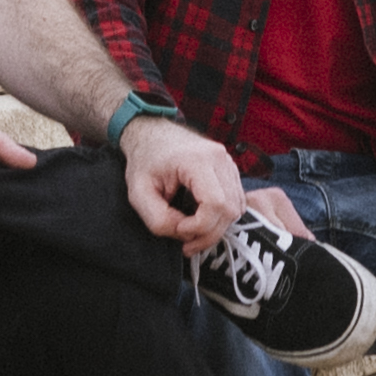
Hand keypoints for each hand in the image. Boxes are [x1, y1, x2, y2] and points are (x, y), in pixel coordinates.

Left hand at [118, 117, 259, 257]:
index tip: (178, 230)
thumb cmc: (144, 161)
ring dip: (215, 227)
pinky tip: (201, 218)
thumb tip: (183, 233)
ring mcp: (228, 162)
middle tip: (185, 241)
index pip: (215, 204)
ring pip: (236, 208)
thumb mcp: (138, 193)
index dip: (199, 226)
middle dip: (208, 233)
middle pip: (229, 209)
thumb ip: (158, 219)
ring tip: (191, 231)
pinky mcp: (230, 170)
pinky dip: (221, 217)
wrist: (151, 134)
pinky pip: (236, 202)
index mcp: (196, 160)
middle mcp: (219, 158)